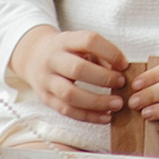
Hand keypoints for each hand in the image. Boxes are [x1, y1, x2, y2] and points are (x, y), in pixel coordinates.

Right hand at [8, 27, 128, 121]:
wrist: (33, 56)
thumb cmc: (68, 51)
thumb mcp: (81, 45)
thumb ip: (101, 55)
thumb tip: (122, 71)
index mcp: (65, 40)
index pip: (88, 41)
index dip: (110, 52)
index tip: (124, 64)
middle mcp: (53, 59)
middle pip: (77, 69)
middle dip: (103, 78)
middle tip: (122, 84)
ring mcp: (46, 80)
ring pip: (70, 94)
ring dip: (97, 102)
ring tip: (117, 105)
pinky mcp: (46, 98)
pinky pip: (67, 110)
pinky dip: (88, 116)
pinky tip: (106, 117)